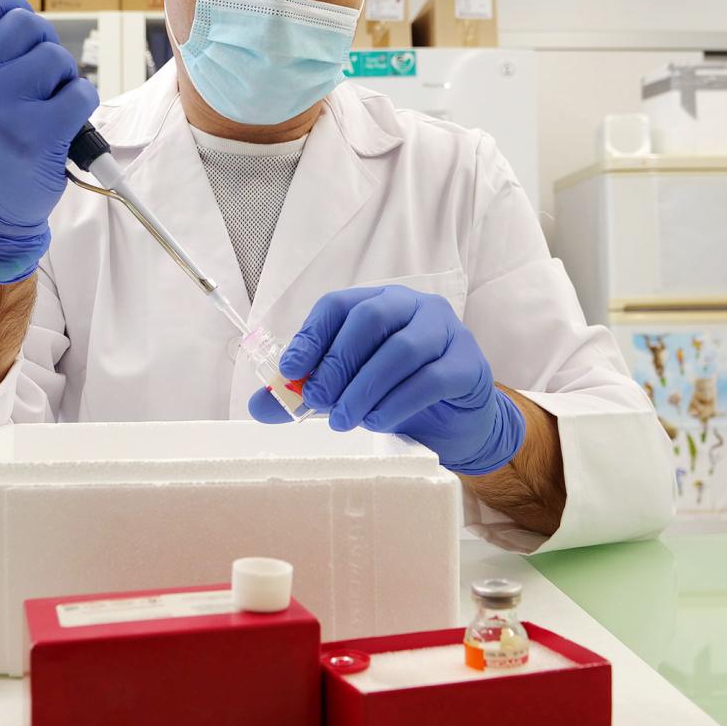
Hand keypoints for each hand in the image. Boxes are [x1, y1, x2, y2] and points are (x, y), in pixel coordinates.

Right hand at [0, 0, 98, 282]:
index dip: (8, 7)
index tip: (16, 32)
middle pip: (25, 24)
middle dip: (40, 46)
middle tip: (35, 79)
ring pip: (56, 57)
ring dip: (62, 77)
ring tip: (44, 105)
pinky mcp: (37, 135)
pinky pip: (81, 91)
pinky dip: (81, 103)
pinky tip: (63, 123)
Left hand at [247, 286, 524, 474]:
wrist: (457, 422)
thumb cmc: (398, 394)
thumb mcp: (349, 391)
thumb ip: (308, 393)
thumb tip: (258, 406)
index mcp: (379, 302)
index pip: (338, 305)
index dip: (311, 336)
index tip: (290, 372)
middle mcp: (414, 307)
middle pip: (370, 319)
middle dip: (337, 362)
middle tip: (316, 401)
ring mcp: (447, 332)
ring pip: (401, 350)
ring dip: (364, 388)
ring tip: (345, 420)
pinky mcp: (468, 365)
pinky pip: (430, 379)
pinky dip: (396, 403)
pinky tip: (378, 421)